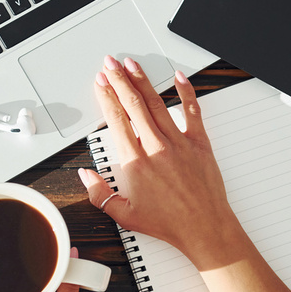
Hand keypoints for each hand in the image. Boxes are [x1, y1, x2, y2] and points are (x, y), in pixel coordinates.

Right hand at [78, 56, 240, 267]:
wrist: (204, 228)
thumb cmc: (168, 224)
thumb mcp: (125, 214)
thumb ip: (100, 194)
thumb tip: (85, 175)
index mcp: (135, 163)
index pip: (116, 120)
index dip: (106, 97)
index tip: (101, 83)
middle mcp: (156, 147)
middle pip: (133, 104)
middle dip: (119, 80)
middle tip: (110, 64)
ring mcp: (179, 142)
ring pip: (157, 103)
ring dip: (142, 81)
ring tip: (132, 64)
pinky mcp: (199, 143)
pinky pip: (192, 111)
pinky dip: (186, 92)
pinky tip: (178, 77)